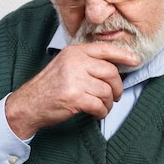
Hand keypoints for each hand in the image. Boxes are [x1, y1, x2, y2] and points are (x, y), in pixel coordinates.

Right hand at [4, 44, 139, 138]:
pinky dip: (101, 112)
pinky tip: (96, 113)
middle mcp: (75, 62)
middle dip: (117, 87)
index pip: (105, 49)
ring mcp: (75, 79)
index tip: (135, 60)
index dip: (123, 55)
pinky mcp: (75, 97)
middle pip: (110, 72)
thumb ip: (86, 62)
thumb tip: (114, 67)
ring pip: (106, 91)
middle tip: (115, 95)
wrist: (28, 105)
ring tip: (102, 106)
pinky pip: (99, 105)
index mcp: (74, 52)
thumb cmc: (48, 87)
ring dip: (108, 103)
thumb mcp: (65, 65)